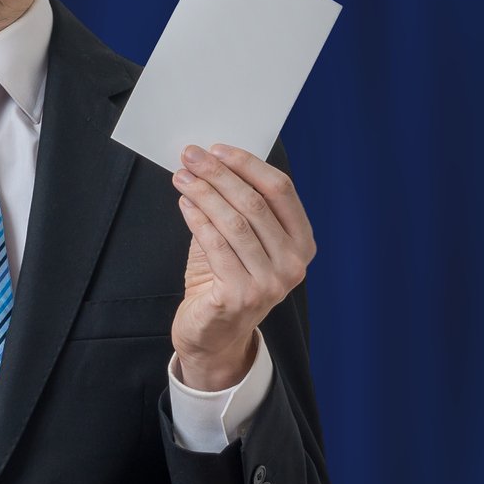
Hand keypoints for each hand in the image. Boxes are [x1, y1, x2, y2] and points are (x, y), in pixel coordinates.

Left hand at [170, 143, 314, 388]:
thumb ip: (238, 206)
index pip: (281, 190)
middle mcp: (293, 264)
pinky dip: (197, 218)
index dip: (248, 165)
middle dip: (219, 174)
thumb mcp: (242, 240)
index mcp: (302, 243)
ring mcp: (270, 283)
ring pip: (233, 222)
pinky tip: (184, 204)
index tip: (218, 149)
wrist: (213, 335)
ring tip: (182, 177)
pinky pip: (215, 245)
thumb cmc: (226, 279)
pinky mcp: (240, 296)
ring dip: (203, 193)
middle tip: (191, 156)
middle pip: (254, 203)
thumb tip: (212, 161)